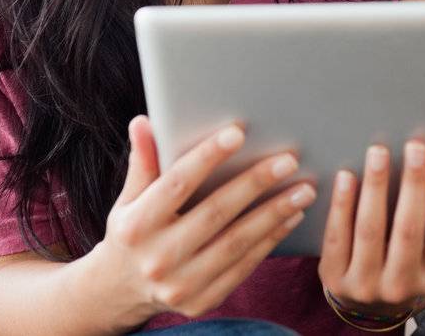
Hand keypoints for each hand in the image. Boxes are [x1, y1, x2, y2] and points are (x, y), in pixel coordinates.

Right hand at [89, 115, 317, 324]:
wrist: (121, 291)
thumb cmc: (132, 232)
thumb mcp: (128, 198)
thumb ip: (143, 162)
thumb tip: (143, 121)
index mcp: (136, 225)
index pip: (177, 184)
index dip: (207, 156)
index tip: (238, 132)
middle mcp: (156, 258)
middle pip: (215, 213)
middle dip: (256, 183)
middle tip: (289, 160)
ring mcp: (180, 286)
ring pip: (236, 243)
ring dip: (274, 214)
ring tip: (303, 189)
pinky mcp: (201, 302)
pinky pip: (243, 267)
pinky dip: (270, 241)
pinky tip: (291, 218)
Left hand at [317, 138, 424, 318]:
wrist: (368, 310)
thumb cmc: (422, 270)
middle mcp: (403, 283)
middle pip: (409, 230)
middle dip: (415, 186)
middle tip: (418, 144)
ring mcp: (365, 282)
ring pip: (371, 231)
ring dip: (375, 189)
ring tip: (379, 150)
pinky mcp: (332, 276)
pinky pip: (336, 237)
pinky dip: (340, 205)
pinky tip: (345, 175)